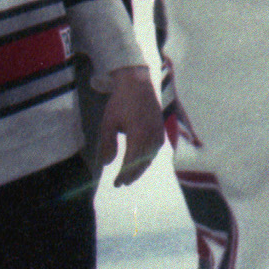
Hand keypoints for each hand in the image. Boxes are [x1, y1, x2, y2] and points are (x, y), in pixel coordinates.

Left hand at [96, 66, 162, 186]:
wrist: (138, 84)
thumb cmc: (121, 102)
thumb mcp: (108, 123)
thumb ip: (107, 144)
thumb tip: (106, 163)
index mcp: (138, 134)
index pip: (131, 161)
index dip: (123, 174)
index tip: (116, 184)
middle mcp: (151, 135)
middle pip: (142, 162)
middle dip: (132, 175)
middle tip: (121, 183)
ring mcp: (158, 132)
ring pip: (151, 157)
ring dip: (141, 168)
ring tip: (130, 175)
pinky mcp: (161, 128)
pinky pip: (156, 149)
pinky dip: (148, 158)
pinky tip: (142, 161)